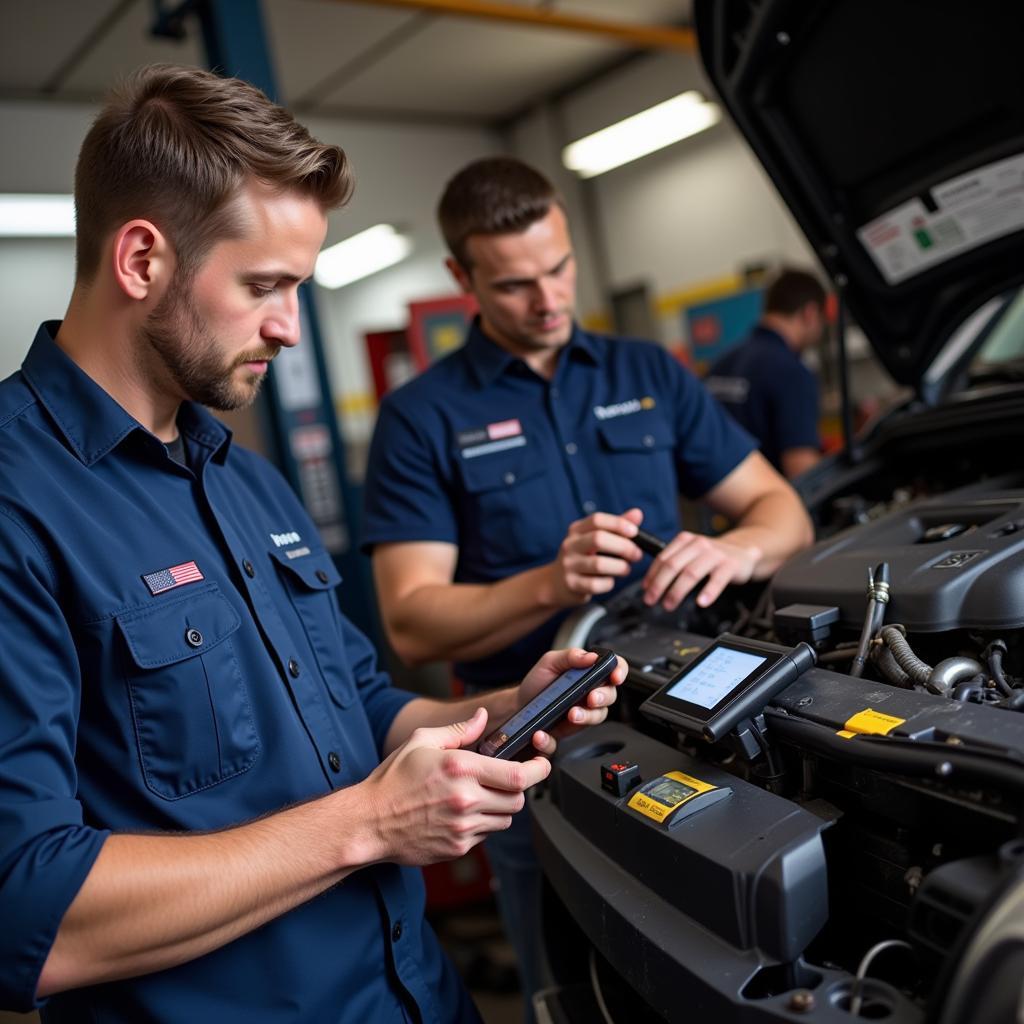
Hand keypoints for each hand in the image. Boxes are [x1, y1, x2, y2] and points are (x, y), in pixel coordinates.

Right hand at [362, 708, 549, 865]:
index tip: (541, 764)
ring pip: (505, 819)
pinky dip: (482, 823)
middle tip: (504, 778)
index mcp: (460, 769)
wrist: (369, 822)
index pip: (518, 775)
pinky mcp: (458, 847)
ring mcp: (463, 827)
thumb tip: (483, 717)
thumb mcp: (421, 741)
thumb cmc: (392, 780)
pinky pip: (486, 835)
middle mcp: (466, 800)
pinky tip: (460, 813)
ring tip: (478, 795)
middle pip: (518, 799)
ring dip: (500, 807)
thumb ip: (459, 729)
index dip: (538, 770)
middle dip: (516, 788)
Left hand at [515, 647, 626, 755]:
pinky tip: (545, 732)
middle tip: (591, 698)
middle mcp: (591, 691)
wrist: (518, 706)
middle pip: (611, 694)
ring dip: (587, 716)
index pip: (614, 668)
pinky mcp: (574, 729)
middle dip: (603, 697)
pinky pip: (576, 733)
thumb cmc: (537, 682)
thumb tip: (591, 656)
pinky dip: (561, 733)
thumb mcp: (550, 662)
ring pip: (599, 716)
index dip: (620, 671)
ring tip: (571, 714)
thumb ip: (570, 656)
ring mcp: (585, 711)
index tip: (615, 677)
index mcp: (589, 672)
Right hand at [543, 508, 645, 606]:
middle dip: (623, 546)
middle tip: (636, 554)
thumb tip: (637, 513)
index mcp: (576, 530)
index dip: (618, 523)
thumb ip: (616, 527)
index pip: (597, 520)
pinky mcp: (571, 584)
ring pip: (599, 564)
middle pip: (598, 539)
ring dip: (620, 567)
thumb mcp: (594, 539)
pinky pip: (596, 584)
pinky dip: (608, 583)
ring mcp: (569, 565)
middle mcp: (570, 545)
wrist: (555, 584)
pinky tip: (609, 581)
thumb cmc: (582, 558)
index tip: (634, 532)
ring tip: (626, 569)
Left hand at [642, 531, 760, 610]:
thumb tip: (650, 584)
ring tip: (669, 604)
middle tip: (651, 600)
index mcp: (685, 539)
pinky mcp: (730, 565)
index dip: (651, 575)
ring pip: (690, 573)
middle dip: (658, 585)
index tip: (645, 590)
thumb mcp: (691, 552)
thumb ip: (673, 562)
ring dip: (676, 591)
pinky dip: (708, 592)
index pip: (662, 558)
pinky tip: (701, 602)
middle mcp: (698, 544)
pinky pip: (717, 580)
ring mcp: (715, 554)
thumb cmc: (711, 556)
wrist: (743, 550)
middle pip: (673, 566)